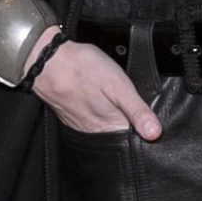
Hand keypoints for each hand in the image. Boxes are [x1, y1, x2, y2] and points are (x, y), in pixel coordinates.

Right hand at [0, 0, 160, 136]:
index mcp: (110, 127)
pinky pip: (94, 123)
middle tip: (132, 106)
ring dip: (117, 120)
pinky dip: (101, 115)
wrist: (46, 60)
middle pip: (122, 136)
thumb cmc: (82, 69)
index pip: (136, 140)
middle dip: (132, 127)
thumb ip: (137, 110)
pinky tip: (101, 102)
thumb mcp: (118, 85)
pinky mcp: (74, 119)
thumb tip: (155, 133)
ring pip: (108, 130)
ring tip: (118, 103)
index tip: (151, 121)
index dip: (146, 131)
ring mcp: (83, 127)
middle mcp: (96, 132)